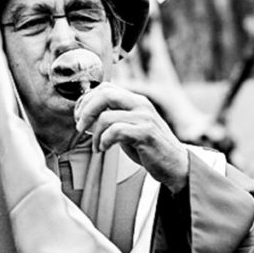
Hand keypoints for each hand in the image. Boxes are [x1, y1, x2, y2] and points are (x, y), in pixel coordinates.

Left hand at [73, 83, 188, 191]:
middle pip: (104, 95)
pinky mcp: (146, 133)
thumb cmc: (148, 147)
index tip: (79, 116)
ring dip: (94, 134)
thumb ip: (113, 116)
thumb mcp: (129, 126)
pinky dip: (104, 141)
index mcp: (135, 100)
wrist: (174, 165)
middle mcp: (140, 104)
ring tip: (96, 146)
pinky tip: (104, 149)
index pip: (105, 88)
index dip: (86, 100)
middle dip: (86, 111)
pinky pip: (116, 131)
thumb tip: (86, 113)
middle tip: (80, 127)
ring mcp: (144, 118)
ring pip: (106, 116)